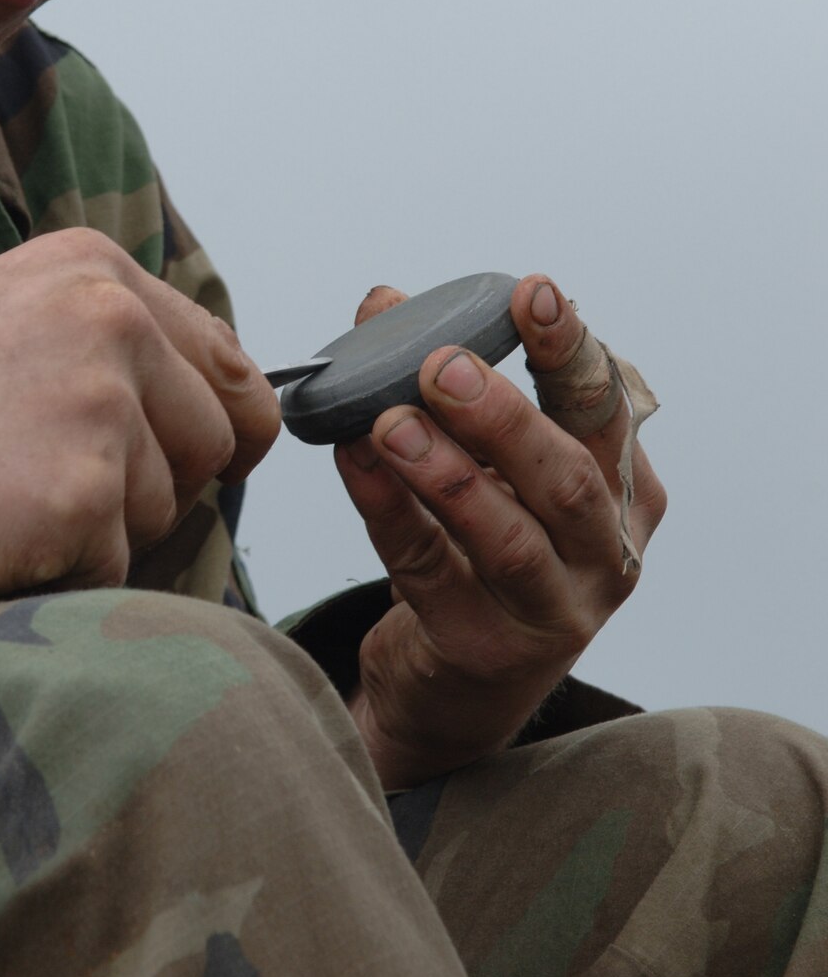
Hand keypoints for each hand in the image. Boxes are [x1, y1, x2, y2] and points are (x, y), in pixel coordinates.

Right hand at [0, 229, 277, 794]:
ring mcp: (101, 405)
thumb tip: (212, 392)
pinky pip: (116, 569)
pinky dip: (58, 577)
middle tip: (48, 489)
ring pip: (166, 510)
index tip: (197, 459)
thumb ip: (100, 332)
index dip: (220, 428)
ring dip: (99, 533)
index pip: (229, 363)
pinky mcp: (83, 494)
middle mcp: (112, 320)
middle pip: (217, 441)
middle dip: (158, 485)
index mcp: (93, 267)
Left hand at [333, 275, 665, 788]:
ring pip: (508, 539)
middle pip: (568, 478)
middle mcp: (607, 553)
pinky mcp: (484, 649)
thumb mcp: (486, 462)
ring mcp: (554, 612)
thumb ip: (445, 383)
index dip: (570, 348)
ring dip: (446, 473)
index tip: (531, 292)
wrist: (460, 684)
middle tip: (440, 367)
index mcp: (623, 490)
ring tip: (388, 422)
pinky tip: (354, 463)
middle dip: (503, 416)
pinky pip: (430, 572)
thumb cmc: (483, 548)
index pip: (606, 407)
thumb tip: (383, 303)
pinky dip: (388, 512)